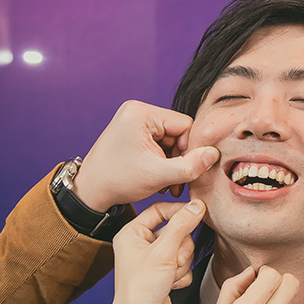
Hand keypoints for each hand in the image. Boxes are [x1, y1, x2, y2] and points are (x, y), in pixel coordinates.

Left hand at [72, 100, 219, 211]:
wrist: (89, 192)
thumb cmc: (116, 181)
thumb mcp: (158, 175)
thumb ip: (190, 166)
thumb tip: (214, 154)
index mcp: (141, 113)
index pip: (185, 126)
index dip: (191, 150)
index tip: (188, 171)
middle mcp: (137, 111)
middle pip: (179, 133)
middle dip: (180, 159)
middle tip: (176, 182)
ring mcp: (135, 121)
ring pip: (172, 141)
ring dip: (173, 163)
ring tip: (166, 184)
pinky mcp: (134, 133)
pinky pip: (161, 144)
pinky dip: (164, 162)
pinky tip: (160, 178)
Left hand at [105, 200, 204, 303]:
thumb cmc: (140, 291)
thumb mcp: (163, 253)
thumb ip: (182, 226)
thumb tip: (196, 206)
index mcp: (133, 233)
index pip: (160, 210)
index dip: (179, 211)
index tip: (197, 213)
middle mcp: (142, 245)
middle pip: (176, 230)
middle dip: (181, 248)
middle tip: (172, 260)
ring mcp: (154, 260)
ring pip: (183, 248)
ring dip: (182, 263)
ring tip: (169, 275)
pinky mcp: (164, 273)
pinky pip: (184, 265)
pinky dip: (182, 275)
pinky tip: (171, 284)